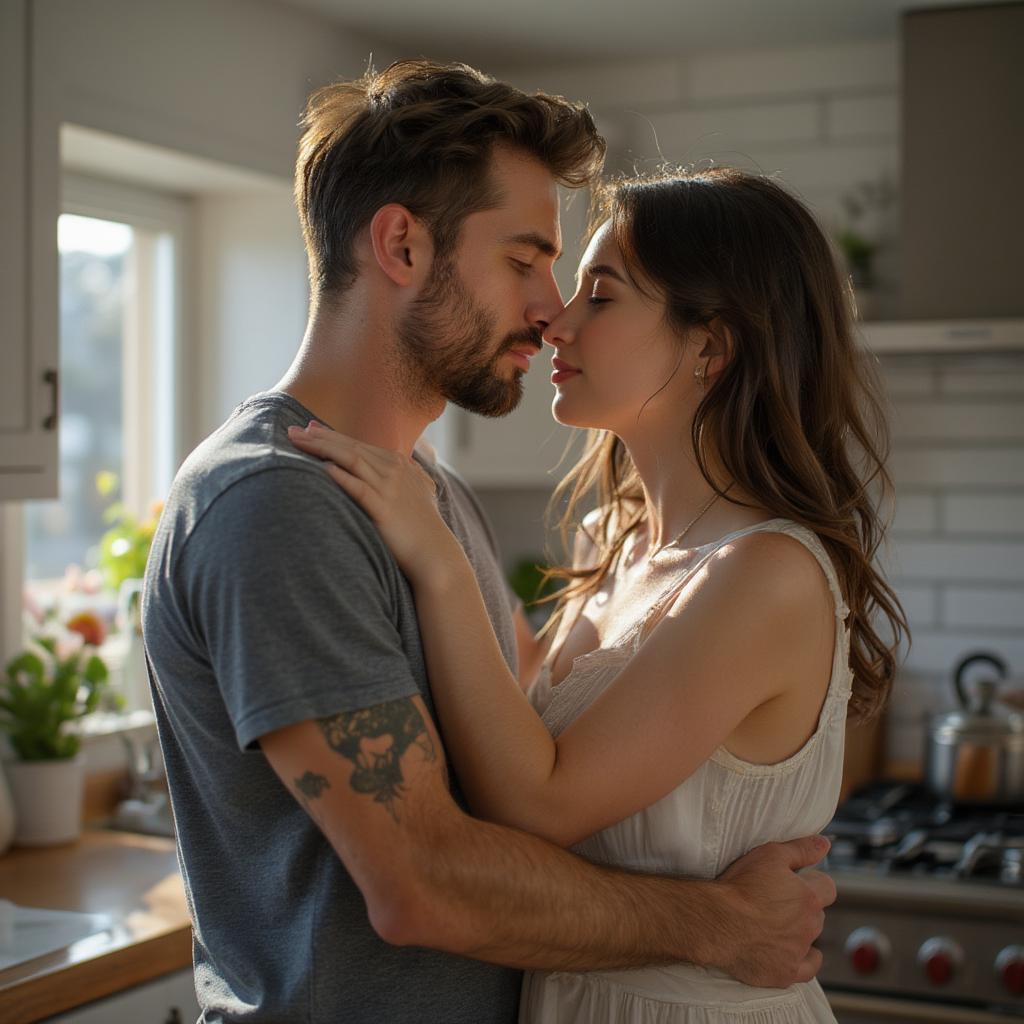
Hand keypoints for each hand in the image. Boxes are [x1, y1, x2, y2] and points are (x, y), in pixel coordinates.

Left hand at [287, 422, 457, 582]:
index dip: (331, 434)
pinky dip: (341, 476)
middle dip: (319, 437)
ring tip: (298, 442)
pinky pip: (359, 487)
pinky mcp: (384, 508)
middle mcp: (394, 470)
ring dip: (322, 448)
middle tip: (291, 430)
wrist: (434, 552)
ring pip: (351, 460)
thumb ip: (402, 474)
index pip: (358, 443)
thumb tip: (392, 465)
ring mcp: (390, 488)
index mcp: (398, 463)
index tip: (308, 428)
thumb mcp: (416, 491)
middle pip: (350, 446)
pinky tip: (323, 469)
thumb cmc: (421, 526)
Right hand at [712, 835, 834, 987]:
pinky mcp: (785, 972)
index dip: (813, 882)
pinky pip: (808, 968)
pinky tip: (792, 951)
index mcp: (808, 898)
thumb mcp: (770, 855)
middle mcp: (809, 926)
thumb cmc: (740, 886)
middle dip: (804, 907)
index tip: (797, 881)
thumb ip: (801, 849)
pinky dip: (804, 959)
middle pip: (818, 914)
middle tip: (778, 901)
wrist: (717, 921)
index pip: (827, 888)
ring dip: (800, 930)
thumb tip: (824, 844)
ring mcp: (798, 951)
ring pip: (810, 938)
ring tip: (775, 923)